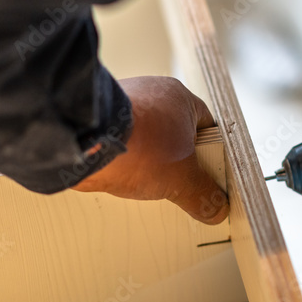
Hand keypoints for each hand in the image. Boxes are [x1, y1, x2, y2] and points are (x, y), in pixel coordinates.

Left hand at [72, 76, 228, 224]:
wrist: (84, 141)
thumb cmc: (139, 146)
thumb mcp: (182, 180)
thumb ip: (203, 195)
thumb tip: (216, 208)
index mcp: (179, 97)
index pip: (205, 125)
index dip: (209, 151)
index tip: (206, 173)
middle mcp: (150, 92)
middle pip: (173, 132)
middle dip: (174, 159)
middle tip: (175, 182)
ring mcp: (122, 102)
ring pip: (145, 137)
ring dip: (146, 159)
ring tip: (144, 181)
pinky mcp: (98, 116)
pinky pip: (118, 141)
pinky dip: (121, 158)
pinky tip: (120, 174)